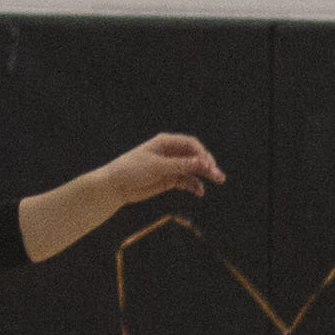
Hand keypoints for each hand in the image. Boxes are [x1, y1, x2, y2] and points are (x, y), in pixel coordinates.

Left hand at [101, 133, 224, 203]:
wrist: (115, 186)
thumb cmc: (131, 170)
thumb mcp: (156, 166)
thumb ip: (179, 165)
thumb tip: (200, 162)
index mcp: (166, 142)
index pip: (190, 144)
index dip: (202, 153)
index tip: (207, 165)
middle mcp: (170, 152)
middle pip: (195, 156)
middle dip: (207, 164)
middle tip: (218, 175)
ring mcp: (171, 166)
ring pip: (193, 169)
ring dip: (204, 175)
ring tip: (217, 181)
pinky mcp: (169, 179)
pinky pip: (186, 181)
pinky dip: (194, 185)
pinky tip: (200, 192)